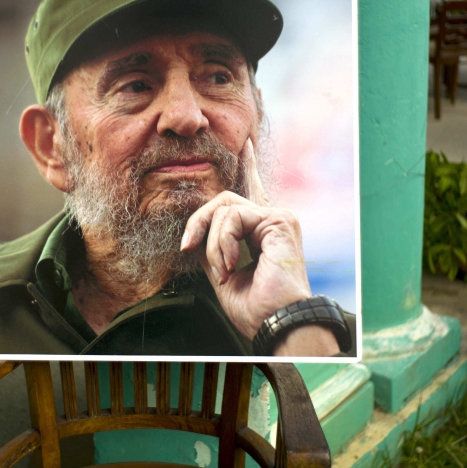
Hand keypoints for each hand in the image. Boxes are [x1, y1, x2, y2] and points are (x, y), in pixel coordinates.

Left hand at [180, 140, 338, 355]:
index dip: (248, 167)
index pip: (253, 192)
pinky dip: (223, 242)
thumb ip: (211, 248)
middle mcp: (273, 220)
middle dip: (199, 220)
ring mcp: (278, 218)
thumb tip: (195, 234)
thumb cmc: (255, 309)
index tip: (245, 144)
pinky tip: (233, 264)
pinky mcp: (279, 220)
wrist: (275, 322)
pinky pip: (234, 216)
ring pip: (225, 207)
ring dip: (213, 242)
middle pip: (224, 200)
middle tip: (187, 246)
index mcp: (263, 231)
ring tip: (224, 270)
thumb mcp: (222, 274)